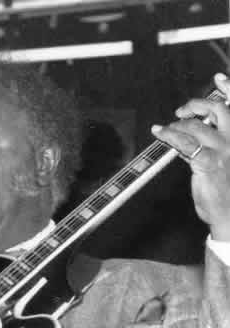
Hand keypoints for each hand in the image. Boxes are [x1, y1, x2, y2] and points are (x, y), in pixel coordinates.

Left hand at [151, 72, 229, 239]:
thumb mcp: (225, 164)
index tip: (219, 77)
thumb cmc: (228, 192)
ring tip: (168, 127)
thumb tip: (192, 140)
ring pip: (197, 125)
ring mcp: (224, 150)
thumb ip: (214, 149)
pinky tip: (161, 133)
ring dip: (179, 123)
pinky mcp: (208, 161)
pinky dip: (170, 135)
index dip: (229, 88)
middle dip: (197, 104)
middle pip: (218, 109)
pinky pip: (184, 142)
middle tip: (181, 110)